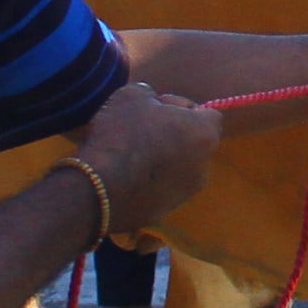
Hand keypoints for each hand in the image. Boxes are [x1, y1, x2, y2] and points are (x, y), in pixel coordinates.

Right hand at [74, 83, 222, 234]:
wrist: (99, 188)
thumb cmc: (122, 134)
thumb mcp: (132, 96)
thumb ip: (151, 94)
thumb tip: (152, 101)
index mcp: (204, 135)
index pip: (209, 114)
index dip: (184, 108)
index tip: (159, 109)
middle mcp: (203, 167)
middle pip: (194, 143)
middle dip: (174, 135)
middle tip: (142, 130)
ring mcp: (186, 194)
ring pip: (179, 169)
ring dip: (162, 160)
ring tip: (130, 156)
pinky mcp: (165, 213)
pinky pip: (161, 190)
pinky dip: (149, 182)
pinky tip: (124, 177)